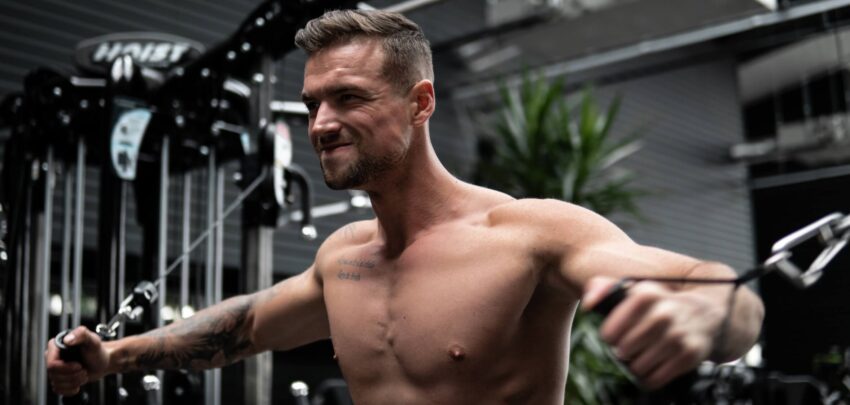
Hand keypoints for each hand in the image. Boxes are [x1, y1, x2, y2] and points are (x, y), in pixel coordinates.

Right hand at [45, 326, 109, 395]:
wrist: (103, 362)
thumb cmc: (97, 350)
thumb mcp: (93, 340)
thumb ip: (82, 334)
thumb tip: (67, 340)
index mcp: (56, 346)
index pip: (51, 364)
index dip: (66, 368)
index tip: (79, 365)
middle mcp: (53, 357)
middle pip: (53, 375)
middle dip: (72, 375)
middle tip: (84, 370)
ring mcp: (55, 369)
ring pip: (56, 383)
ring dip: (74, 382)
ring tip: (83, 374)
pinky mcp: (58, 378)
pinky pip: (58, 389)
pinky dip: (70, 389)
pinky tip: (78, 384)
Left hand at [582, 276, 724, 388]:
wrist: (706, 314)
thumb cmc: (661, 304)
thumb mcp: (635, 289)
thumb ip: (605, 288)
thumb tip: (589, 303)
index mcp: (646, 294)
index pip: (611, 329)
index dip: (609, 335)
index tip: (614, 334)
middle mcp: (664, 313)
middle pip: (624, 350)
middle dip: (622, 351)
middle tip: (629, 347)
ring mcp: (678, 335)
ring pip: (639, 367)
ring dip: (636, 366)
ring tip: (641, 356)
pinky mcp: (689, 355)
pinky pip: (655, 379)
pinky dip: (649, 378)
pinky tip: (653, 366)